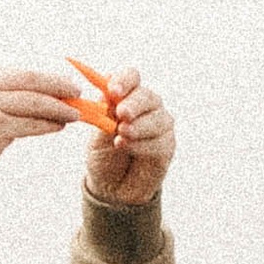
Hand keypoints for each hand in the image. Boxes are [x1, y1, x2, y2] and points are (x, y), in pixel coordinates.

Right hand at [0, 72, 88, 198]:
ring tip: (75, 114)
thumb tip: (37, 98)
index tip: (66, 84)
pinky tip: (59, 127)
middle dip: (58, 87)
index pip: (20, 74)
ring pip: (34, 103)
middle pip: (30, 82)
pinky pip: (30, 125)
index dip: (47, 79)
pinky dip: (48, 125)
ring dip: (59, 109)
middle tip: (78, 93)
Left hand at [78, 71, 174, 204]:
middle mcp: (145, 107)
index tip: (113, 92)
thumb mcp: (97, 132)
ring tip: (121, 135)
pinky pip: (160, 141)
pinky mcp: (167, 146)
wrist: (110, 187)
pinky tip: (127, 148)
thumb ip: (105, 112)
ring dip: (139, 127)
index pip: (131, 77)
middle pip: (147, 96)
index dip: (125, 80)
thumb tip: (108, 91)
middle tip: (121, 114)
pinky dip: (143, 144)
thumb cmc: (103, 155)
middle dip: (134, 104)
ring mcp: (159, 125)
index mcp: (126, 96)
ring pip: (158, 119)